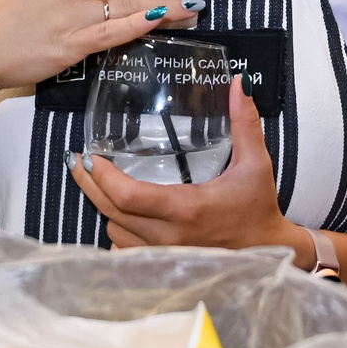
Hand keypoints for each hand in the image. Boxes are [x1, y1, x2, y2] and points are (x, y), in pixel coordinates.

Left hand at [69, 81, 310, 258]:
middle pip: (111, 213)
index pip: (129, 197)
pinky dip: (118, 231)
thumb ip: (245, 123)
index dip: (103, 177)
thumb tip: (241, 82)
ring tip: (100, 183)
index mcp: (187, 210)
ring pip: (115, 232)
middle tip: (78, 162)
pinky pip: (125, 250)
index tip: (92, 156)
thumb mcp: (256, 163)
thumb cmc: (259, 207)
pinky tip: (120, 214)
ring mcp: (164, 255)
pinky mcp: (164, 265)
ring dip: (105, 208)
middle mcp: (170, 237)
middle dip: (89, 186)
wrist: (268, 253)